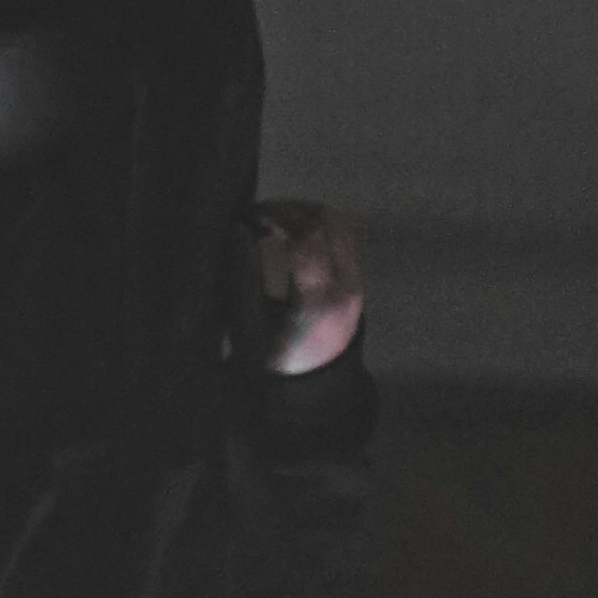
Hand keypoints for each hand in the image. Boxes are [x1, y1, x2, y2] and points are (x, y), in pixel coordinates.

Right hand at [242, 199, 369, 378]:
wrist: (312, 388)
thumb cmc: (273, 362)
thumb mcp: (247, 328)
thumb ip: (241, 278)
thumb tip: (237, 230)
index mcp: (319, 300)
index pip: (307, 238)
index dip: (277, 215)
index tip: (250, 214)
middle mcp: (347, 287)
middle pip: (327, 223)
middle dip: (291, 208)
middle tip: (259, 213)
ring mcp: (358, 283)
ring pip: (340, 224)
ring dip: (306, 213)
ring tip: (274, 220)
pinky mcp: (359, 281)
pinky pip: (345, 237)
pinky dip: (319, 226)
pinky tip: (294, 234)